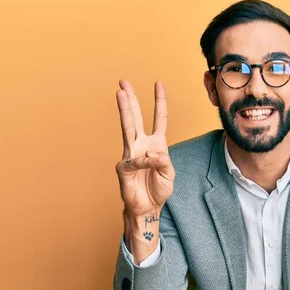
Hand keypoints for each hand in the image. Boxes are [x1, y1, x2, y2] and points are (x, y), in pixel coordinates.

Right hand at [115, 80, 174, 217]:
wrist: (149, 207)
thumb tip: (153, 154)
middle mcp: (141, 145)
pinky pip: (137, 160)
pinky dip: (147, 162)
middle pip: (136, 117)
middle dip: (131, 99)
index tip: (158, 84)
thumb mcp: (169, 173)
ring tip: (120, 94)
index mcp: (156, 144)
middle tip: (123, 82)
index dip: (159, 101)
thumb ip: (164, 162)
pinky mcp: (124, 167)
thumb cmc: (157, 189)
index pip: (158, 118)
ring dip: (125, 111)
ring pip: (128, 128)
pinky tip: (153, 162)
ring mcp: (131, 154)